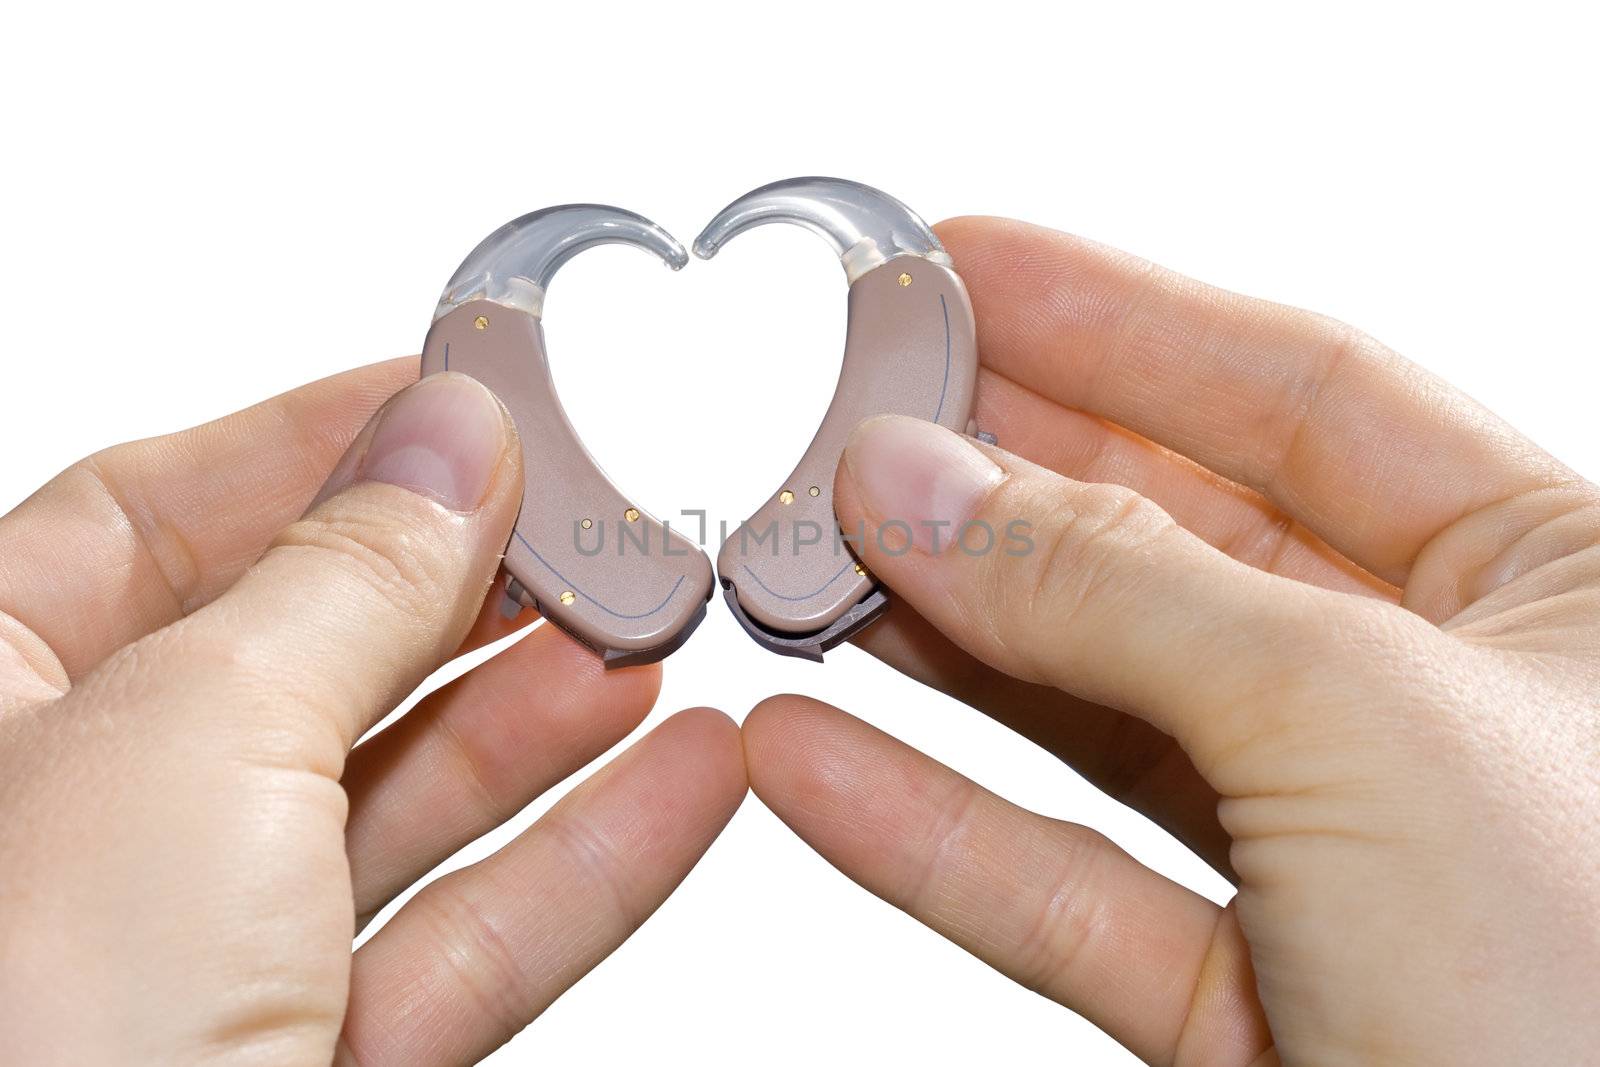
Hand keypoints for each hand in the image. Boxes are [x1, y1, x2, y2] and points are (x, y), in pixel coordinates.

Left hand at [0, 366, 745, 1064]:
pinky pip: (469, 936)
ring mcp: (199, 960)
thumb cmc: (16, 1045)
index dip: (308, 444)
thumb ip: (341, 581)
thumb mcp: (191, 745)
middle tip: (589, 510)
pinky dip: (589, 858)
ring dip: (546, 711)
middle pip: (300, 651)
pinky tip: (684, 778)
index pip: (145, 515)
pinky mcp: (313, 1066)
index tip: (454, 393)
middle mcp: (76, 832)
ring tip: (658, 625)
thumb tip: (449, 438)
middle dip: (460, 579)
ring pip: (402, 798)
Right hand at [742, 218, 1599, 1063]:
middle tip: (855, 419)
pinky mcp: (1259, 1005)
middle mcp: (1448, 706)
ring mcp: (1344, 857)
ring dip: (940, 644)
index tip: (966, 271)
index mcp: (1560, 582)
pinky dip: (930, 826)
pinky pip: (1069, 885)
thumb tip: (927, 483)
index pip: (1306, 391)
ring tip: (805, 567)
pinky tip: (815, 755)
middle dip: (1003, 482)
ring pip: (1104, 714)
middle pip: (1180, 543)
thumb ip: (1120, 588)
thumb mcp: (1361, 720)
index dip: (1121, 318)